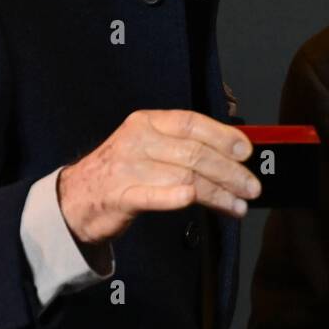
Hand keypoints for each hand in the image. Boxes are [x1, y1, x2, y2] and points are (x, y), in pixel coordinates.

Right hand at [57, 110, 260, 252]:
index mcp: (149, 122)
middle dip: (230, 172)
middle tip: (251, 188)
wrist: (77, 198)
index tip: (246, 152)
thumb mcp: (152, 147)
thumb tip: (234, 155)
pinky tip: (192, 199)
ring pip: (183, 176)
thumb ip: (186, 147)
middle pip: (194, 153)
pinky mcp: (119, 196)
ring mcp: (127, 168)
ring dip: (217, 194)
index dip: (223, 136)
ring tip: (238, 206)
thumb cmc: (125, 172)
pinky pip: (152, 195)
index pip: (193, 123)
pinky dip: (174, 196)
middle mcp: (138, 140)